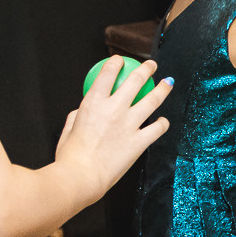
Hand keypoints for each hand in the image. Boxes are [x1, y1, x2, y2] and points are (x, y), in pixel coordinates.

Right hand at [57, 55, 173, 197]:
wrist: (82, 176)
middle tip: (151, 65)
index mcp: (92, 103)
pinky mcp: (139, 141)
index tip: (119, 60)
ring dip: (162, 89)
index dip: (115, 63)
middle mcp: (113, 109)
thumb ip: (77, 117)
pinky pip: (157, 128)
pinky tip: (164, 121)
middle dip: (145, 69)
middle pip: (134, 81)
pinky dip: (162, 123)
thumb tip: (81, 112)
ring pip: (152, 100)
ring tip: (168, 83)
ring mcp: (129, 124)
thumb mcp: (68, 130)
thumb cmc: (70, 157)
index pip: (106, 74)